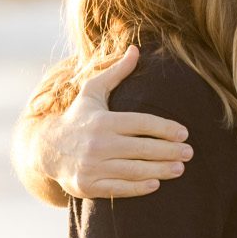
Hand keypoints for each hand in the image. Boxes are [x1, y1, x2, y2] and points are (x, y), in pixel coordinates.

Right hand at [43, 45, 194, 199]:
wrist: (47, 149)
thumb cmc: (78, 118)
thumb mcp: (92, 92)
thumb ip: (116, 73)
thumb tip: (136, 50)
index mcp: (103, 120)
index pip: (141, 123)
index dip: (165, 128)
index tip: (184, 133)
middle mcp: (98, 143)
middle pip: (142, 148)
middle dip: (169, 151)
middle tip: (189, 153)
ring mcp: (93, 166)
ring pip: (134, 170)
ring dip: (161, 170)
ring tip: (179, 168)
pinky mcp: (88, 185)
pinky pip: (119, 188)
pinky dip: (138, 188)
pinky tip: (156, 184)